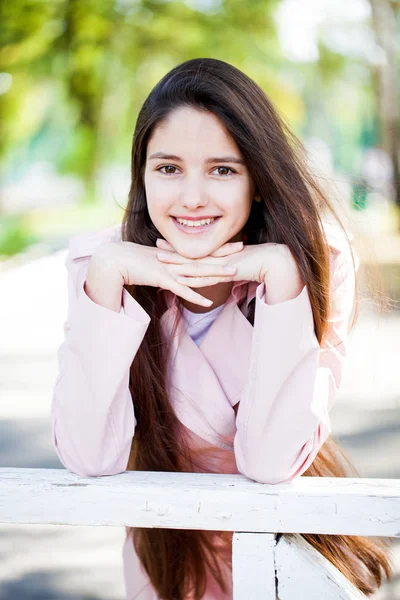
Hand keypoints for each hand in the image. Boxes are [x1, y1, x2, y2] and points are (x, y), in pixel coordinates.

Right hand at [90, 240, 242, 308]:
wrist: (116, 261)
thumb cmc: (134, 262)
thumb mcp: (156, 262)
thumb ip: (169, 265)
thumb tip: (178, 270)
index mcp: (176, 255)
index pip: (202, 251)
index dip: (220, 248)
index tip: (236, 243)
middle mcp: (176, 261)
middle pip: (204, 258)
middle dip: (224, 255)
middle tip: (243, 249)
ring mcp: (170, 270)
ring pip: (197, 273)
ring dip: (215, 274)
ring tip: (233, 274)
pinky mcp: (162, 280)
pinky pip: (182, 291)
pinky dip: (195, 296)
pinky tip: (208, 303)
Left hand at [156, 239, 304, 303]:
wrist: (275, 262)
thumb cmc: (262, 262)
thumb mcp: (242, 263)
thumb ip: (232, 266)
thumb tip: (228, 269)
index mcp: (220, 252)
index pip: (197, 249)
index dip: (182, 247)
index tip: (168, 242)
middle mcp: (219, 255)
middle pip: (192, 253)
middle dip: (173, 250)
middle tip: (156, 245)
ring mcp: (221, 263)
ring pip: (194, 263)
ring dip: (177, 263)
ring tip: (160, 260)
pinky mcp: (226, 271)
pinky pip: (206, 276)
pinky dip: (193, 278)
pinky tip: (180, 279)